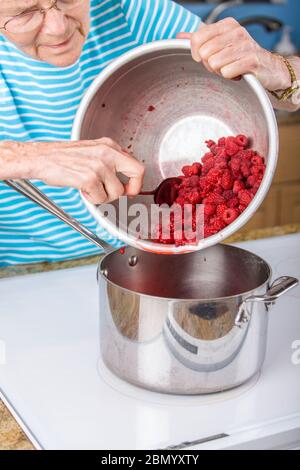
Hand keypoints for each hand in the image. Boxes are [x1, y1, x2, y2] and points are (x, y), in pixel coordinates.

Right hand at [0, 138, 144, 204]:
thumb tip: (125, 174)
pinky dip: (92, 199)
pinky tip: (83, 190)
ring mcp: (99, 166)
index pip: (136, 164)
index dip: (136, 181)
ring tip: (90, 188)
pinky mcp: (89, 178)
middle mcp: (107, 153)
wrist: (41, 158)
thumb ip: (110, 159)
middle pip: (137, 173)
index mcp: (109, 146)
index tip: (130, 188)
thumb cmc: (63, 156)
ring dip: (104, 196)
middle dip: (130, 189)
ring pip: (116, 192)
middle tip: (121, 194)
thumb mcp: (92, 150)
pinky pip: (101, 198)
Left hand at [177, 18, 291, 91]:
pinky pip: (227, 72)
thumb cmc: (243, 58)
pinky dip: (230, 77)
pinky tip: (239, 74)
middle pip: (204, 53)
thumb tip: (180, 36)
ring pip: (214, 64)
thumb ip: (201, 40)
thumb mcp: (221, 45)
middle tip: (223, 66)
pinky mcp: (252, 60)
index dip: (196, 53)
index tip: (204, 59)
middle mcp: (237, 31)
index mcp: (227, 25)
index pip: (197, 38)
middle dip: (210, 65)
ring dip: (220, 72)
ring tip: (232, 69)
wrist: (270, 69)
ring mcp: (246, 45)